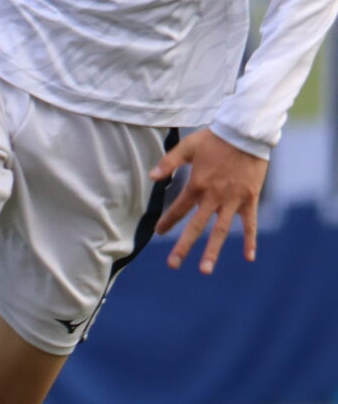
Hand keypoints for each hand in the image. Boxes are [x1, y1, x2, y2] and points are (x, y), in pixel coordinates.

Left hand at [152, 128, 266, 274]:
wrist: (246, 134)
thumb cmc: (214, 139)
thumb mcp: (188, 147)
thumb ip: (169, 162)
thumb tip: (152, 177)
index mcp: (197, 185)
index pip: (178, 209)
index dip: (167, 222)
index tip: (158, 233)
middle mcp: (214, 197)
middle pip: (196, 226)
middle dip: (184, 247)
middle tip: (172, 265)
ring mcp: (233, 200)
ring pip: (221, 231)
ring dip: (213, 251)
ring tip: (205, 269)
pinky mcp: (250, 199)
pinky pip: (250, 224)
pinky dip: (251, 240)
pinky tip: (250, 257)